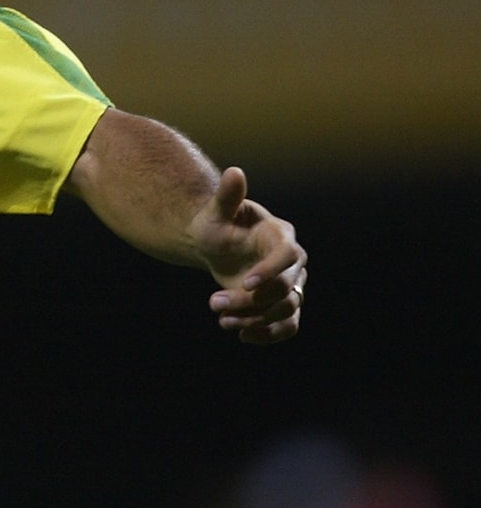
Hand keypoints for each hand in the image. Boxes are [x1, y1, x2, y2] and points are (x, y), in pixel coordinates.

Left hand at [194, 167, 305, 343]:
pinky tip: (242, 336)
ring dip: (254, 319)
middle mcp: (293, 263)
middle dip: (251, 300)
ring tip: (221, 320)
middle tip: (213, 303)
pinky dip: (269, 334)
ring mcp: (290, 285)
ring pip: (286, 310)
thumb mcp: (216, 212)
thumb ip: (227, 196)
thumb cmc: (216, 224)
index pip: (287, 256)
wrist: (214, 243)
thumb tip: (234, 171)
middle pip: (285, 288)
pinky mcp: (282, 304)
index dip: (270, 271)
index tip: (244, 283)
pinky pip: (288, 325)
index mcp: (281, 237)